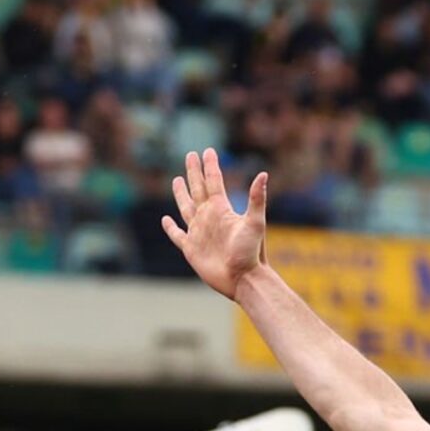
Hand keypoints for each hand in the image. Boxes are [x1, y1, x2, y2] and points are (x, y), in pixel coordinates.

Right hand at [162, 148, 267, 301]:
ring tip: (177, 180)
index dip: (210, 166)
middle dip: (194, 172)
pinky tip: (166, 220)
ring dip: (181, 194)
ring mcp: (199, 232)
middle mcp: (209, 218)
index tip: (208, 151)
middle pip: (198, 189)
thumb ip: (257, 199)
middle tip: (190, 155)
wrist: (243, 279)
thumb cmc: (251, 253)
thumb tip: (263, 174)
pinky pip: (178, 235)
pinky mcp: (191, 249)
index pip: (214, 181)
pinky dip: (171, 227)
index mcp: (221, 209)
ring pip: (186, 208)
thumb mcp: (255, 223)